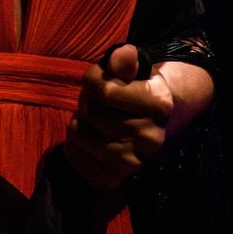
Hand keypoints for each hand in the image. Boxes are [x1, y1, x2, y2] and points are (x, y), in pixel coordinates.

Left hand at [64, 45, 172, 187]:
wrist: (149, 125)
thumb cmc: (136, 91)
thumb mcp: (135, 70)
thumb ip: (125, 60)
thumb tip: (122, 55)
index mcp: (160, 105)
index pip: (106, 89)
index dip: (92, 78)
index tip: (95, 80)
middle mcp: (151, 138)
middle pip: (92, 112)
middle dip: (86, 102)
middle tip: (94, 102)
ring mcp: (134, 162)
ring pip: (80, 134)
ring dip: (78, 122)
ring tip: (89, 119)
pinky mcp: (115, 178)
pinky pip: (76, 160)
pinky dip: (72, 147)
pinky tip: (83, 137)